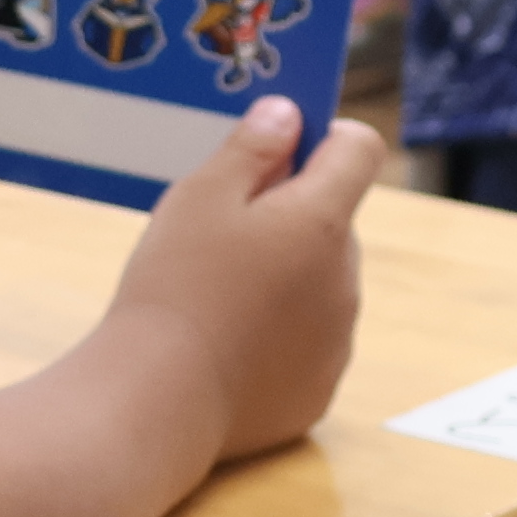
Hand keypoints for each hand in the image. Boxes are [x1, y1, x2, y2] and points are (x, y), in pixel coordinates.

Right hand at [98, 98, 386, 462]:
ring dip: (285, 279)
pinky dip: (277, 339)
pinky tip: (224, 348)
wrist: (156, 401)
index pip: (360, 150)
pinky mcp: (316, 391)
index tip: (281, 150)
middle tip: (222, 234)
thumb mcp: (199, 197)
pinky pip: (307, 346)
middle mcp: (345, 280)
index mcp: (323, 222)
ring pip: (321, 285)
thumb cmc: (173, 287)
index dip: (326, 138)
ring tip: (215, 298)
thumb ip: (251, 148)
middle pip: (334, 222)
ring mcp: (336, 342)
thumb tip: (289, 114)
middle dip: (292, 217)